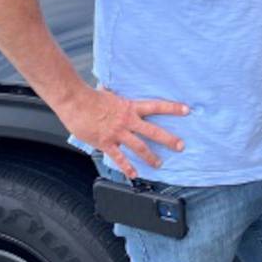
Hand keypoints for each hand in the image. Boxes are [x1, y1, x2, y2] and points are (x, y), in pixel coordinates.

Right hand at [57, 85, 188, 177]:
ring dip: (151, 156)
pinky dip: (127, 167)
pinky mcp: (106, 142)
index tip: (186, 110)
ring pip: (139, 147)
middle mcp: (127, 120)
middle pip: (153, 131)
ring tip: (159, 163)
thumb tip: (111, 87)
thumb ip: (115, 94)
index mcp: (130, 107)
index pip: (156, 106)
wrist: (75, 102)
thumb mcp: (109, 92)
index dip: (172, 108)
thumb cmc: (90, 96)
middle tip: (180, 146)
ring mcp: (117, 133)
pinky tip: (134, 174)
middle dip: (169, 139)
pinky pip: (119, 157)